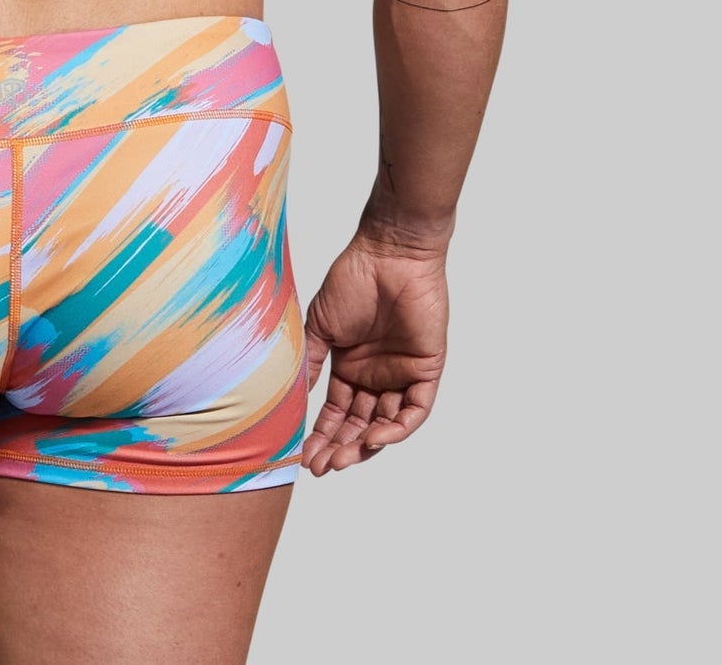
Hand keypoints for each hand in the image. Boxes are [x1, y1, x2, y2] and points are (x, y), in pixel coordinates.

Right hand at [301, 232, 447, 475]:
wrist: (388, 254)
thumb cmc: (352, 281)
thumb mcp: (321, 325)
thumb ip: (311, 362)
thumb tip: (294, 399)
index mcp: (350, 366)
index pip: (336, 412)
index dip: (321, 435)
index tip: (303, 456)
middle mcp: (376, 375)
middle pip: (359, 424)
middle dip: (339, 448)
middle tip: (321, 466)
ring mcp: (401, 375)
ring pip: (385, 424)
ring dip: (364, 445)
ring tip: (341, 459)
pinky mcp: (426, 371)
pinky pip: (414, 411)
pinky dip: (396, 429)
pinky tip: (374, 438)